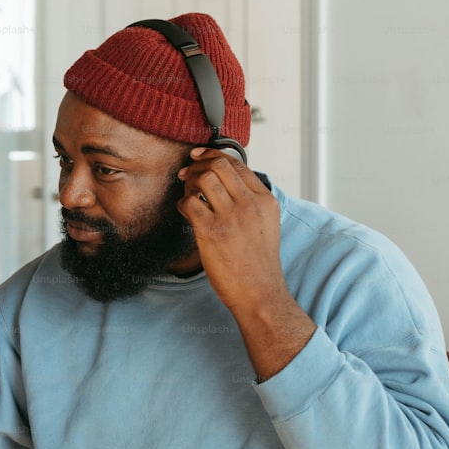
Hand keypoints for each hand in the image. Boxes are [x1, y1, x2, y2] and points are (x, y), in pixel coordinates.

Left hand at [176, 147, 314, 379]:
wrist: (258, 292)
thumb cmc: (257, 263)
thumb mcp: (265, 225)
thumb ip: (250, 202)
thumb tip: (225, 183)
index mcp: (265, 200)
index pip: (237, 164)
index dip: (214, 155)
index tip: (199, 156)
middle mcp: (249, 204)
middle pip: (219, 165)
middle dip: (198, 164)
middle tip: (187, 172)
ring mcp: (230, 217)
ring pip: (203, 179)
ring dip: (189, 182)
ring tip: (186, 192)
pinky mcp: (211, 232)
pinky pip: (189, 203)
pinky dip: (182, 203)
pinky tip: (184, 212)